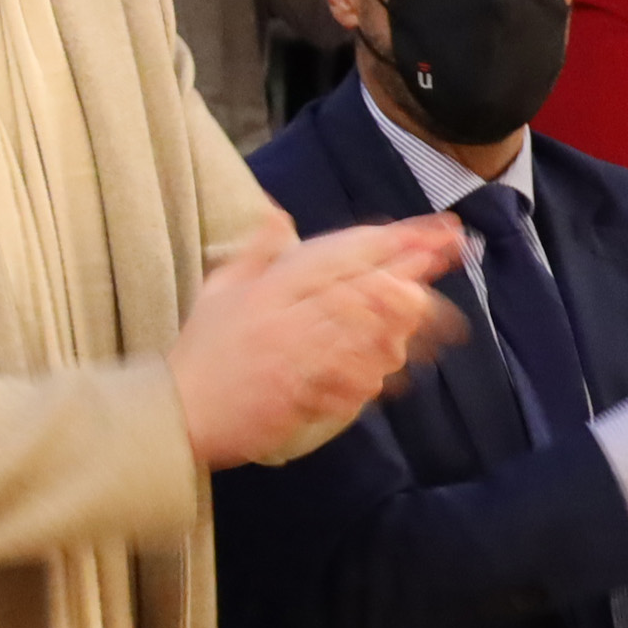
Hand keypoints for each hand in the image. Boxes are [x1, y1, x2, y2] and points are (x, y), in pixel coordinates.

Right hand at [169, 212, 465, 466]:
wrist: (177, 413)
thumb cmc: (202, 354)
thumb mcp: (219, 291)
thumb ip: (254, 252)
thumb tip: (276, 213)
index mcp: (268, 286)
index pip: (340, 252)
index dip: (392, 238)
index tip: (434, 229)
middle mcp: (283, 315)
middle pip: (360, 286)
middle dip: (411, 270)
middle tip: (450, 257)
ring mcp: (291, 356)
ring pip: (361, 333)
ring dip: (401, 325)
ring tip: (435, 316)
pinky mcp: (296, 395)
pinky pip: (346, 382)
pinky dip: (375, 375)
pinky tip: (398, 371)